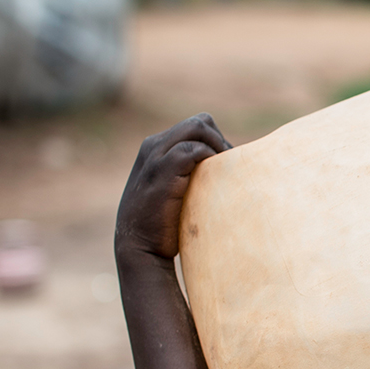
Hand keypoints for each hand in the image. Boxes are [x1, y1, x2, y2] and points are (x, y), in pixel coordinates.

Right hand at [115, 114, 230, 263]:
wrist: (139, 246)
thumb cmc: (162, 223)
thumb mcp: (173, 191)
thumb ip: (189, 176)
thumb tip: (225, 172)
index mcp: (156, 147)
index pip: (196, 126)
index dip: (216, 140)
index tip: (226, 165)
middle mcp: (154, 145)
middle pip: (200, 122)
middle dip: (220, 140)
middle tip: (230, 168)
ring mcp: (156, 156)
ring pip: (197, 128)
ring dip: (219, 146)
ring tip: (226, 171)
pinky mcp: (162, 170)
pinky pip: (192, 149)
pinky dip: (210, 156)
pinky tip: (216, 177)